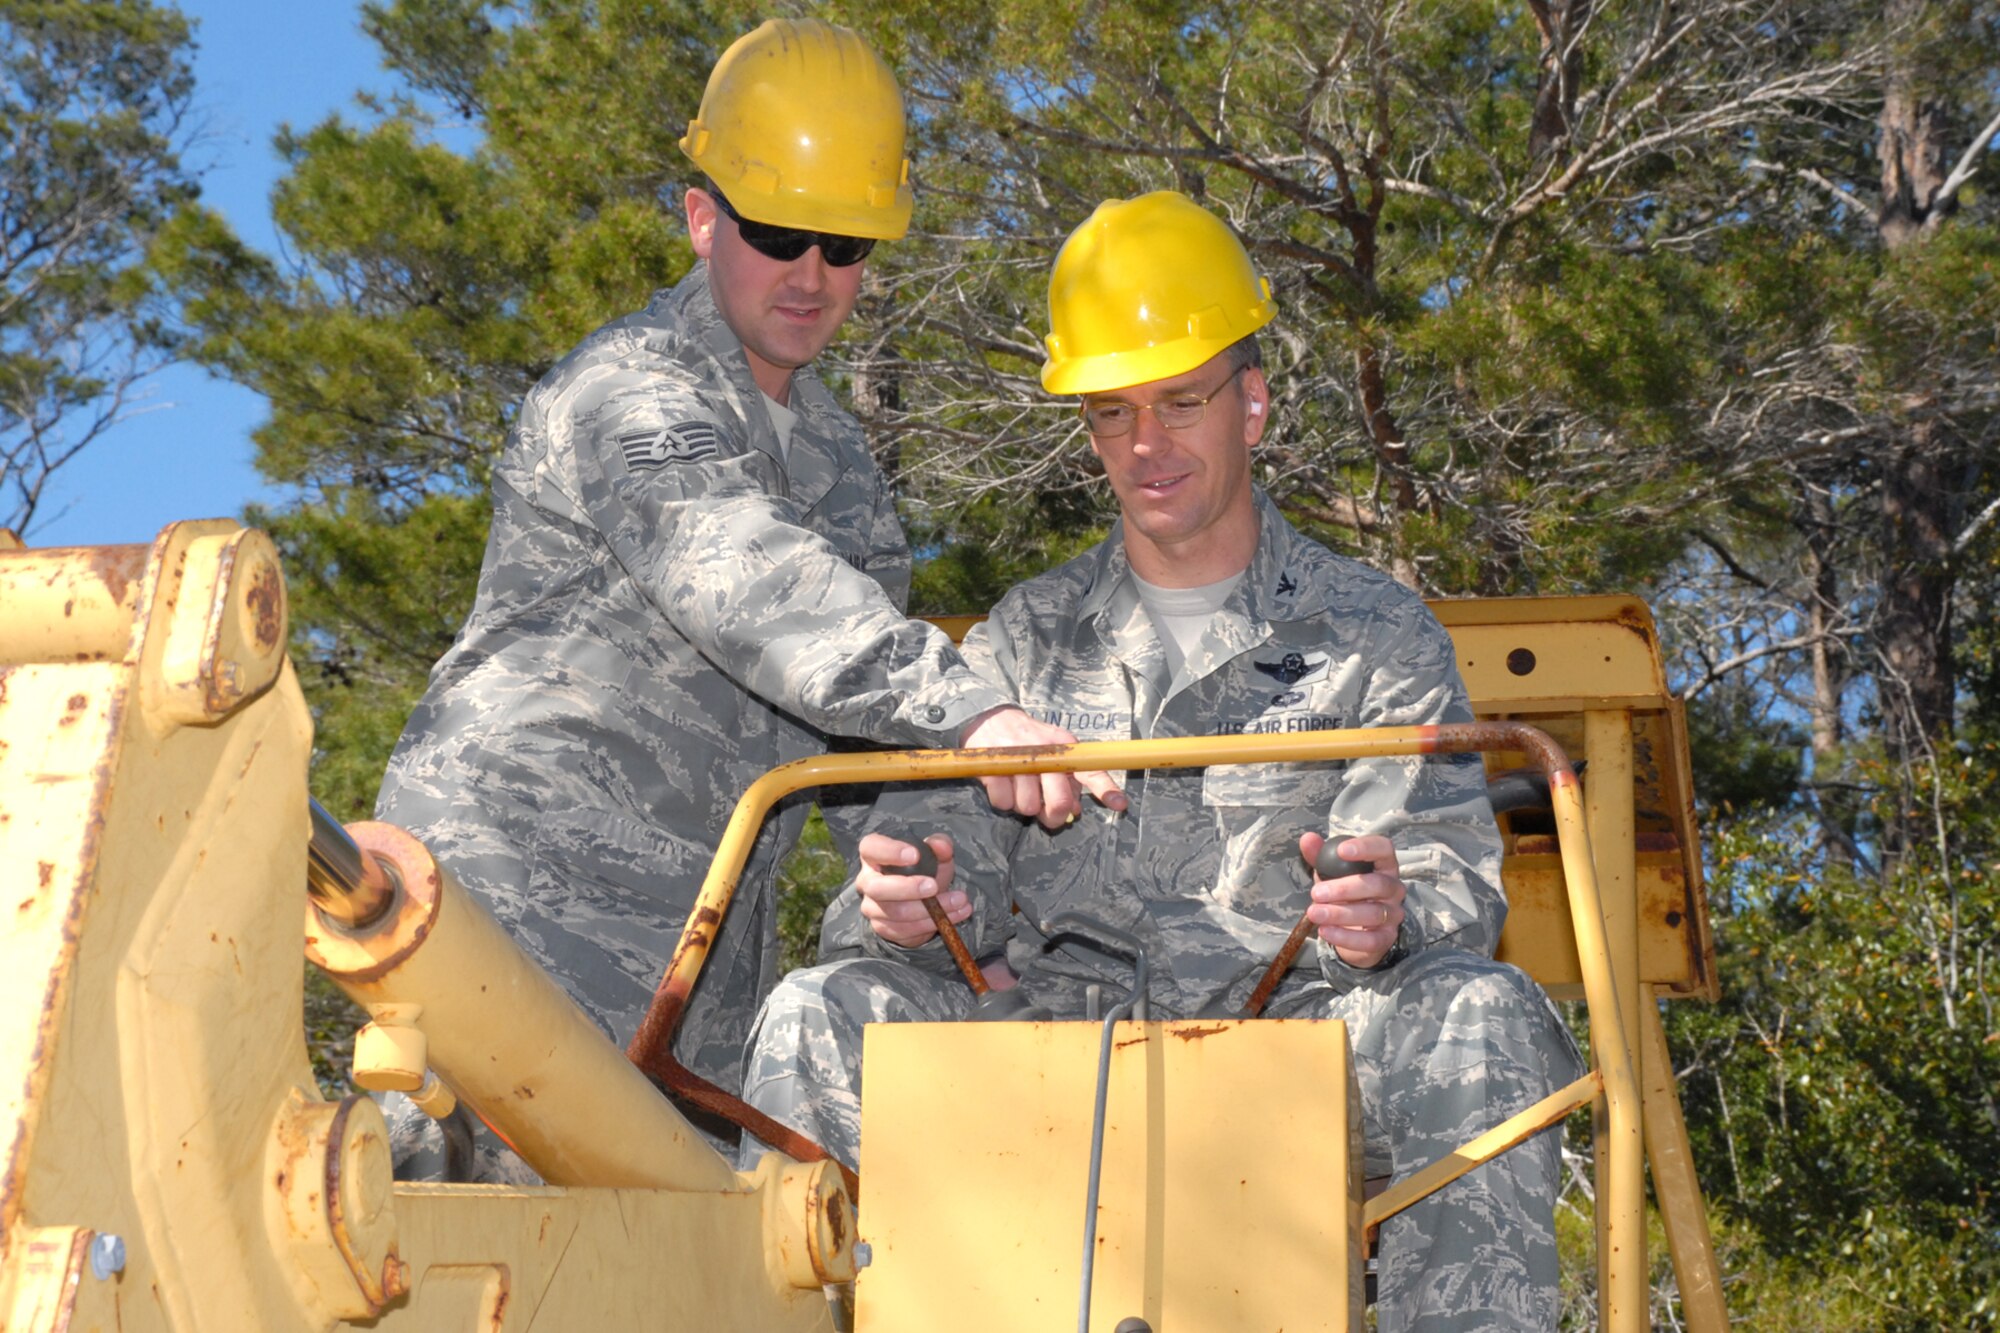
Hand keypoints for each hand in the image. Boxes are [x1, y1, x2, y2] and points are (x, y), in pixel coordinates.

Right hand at [856, 832, 964, 947]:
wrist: (925, 898)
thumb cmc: (924, 869)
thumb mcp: (935, 854)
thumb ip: (940, 845)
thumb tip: (941, 846)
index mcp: (873, 855)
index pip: (871, 848)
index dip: (889, 851)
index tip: (915, 855)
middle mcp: (866, 882)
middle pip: (877, 888)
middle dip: (908, 888)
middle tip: (934, 886)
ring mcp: (872, 908)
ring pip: (896, 913)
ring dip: (930, 910)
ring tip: (959, 901)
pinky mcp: (883, 928)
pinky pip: (905, 931)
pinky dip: (932, 924)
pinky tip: (953, 916)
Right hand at [960, 706, 1127, 829]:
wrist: (990, 719)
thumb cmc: (1027, 743)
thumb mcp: (1052, 754)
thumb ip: (1067, 782)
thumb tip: (1075, 811)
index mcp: (1064, 749)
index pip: (1090, 770)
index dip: (1106, 789)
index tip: (1121, 804)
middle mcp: (1045, 752)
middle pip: (1060, 802)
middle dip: (1053, 815)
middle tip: (1044, 812)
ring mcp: (1019, 760)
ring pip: (1028, 807)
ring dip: (1022, 805)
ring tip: (1018, 787)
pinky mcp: (993, 767)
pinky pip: (1003, 803)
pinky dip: (1002, 800)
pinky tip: (1002, 784)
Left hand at [1298, 832, 1405, 969]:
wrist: (1352, 930)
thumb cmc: (1345, 893)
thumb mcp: (1331, 872)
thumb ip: (1320, 855)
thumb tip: (1307, 838)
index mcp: (1383, 865)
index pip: (1384, 849)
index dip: (1366, 847)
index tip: (1341, 851)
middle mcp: (1394, 888)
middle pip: (1377, 884)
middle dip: (1344, 889)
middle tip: (1316, 893)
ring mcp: (1393, 914)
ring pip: (1373, 913)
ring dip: (1340, 914)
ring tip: (1314, 913)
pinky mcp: (1386, 938)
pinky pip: (1370, 940)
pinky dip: (1346, 937)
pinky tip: (1325, 931)